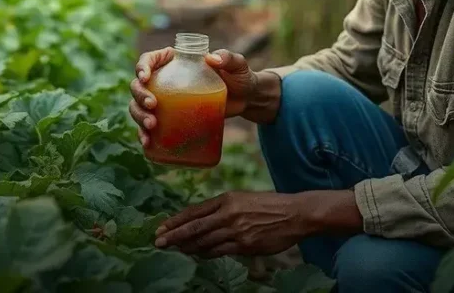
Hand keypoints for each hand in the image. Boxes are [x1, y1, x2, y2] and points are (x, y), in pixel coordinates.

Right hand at [129, 48, 278, 146]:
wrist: (246, 100)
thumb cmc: (240, 77)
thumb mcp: (237, 65)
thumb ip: (228, 58)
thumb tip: (212, 59)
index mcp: (174, 61)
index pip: (149, 60)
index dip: (141, 67)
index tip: (145, 78)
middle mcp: (165, 79)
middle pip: (139, 86)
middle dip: (139, 97)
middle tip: (153, 107)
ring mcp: (166, 100)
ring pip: (139, 106)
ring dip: (139, 116)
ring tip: (152, 127)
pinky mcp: (171, 118)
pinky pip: (150, 125)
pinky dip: (144, 134)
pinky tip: (147, 142)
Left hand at [154, 191, 307, 257]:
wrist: (294, 214)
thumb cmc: (270, 205)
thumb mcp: (244, 199)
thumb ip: (224, 208)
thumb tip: (203, 219)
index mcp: (227, 199)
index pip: (194, 211)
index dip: (176, 220)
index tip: (161, 228)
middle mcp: (228, 214)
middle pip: (194, 227)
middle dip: (174, 236)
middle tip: (158, 242)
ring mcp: (236, 230)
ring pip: (204, 242)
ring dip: (188, 247)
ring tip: (176, 250)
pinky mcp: (244, 245)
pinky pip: (219, 251)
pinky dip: (206, 254)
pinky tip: (197, 255)